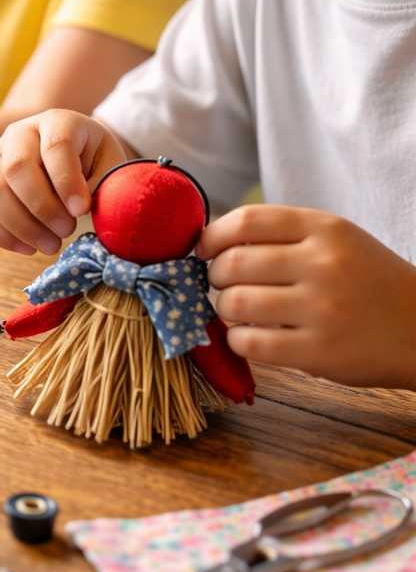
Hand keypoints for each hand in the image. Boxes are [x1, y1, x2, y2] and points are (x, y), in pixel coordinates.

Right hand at [0, 109, 127, 254]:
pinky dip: (2, 235)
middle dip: (42, 207)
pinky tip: (28, 248)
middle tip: (67, 231)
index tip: (81, 211)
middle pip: (16, 168)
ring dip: (21, 227)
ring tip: (52, 245)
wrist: (65, 153)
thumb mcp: (109, 163)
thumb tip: (83, 211)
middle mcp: (19, 133)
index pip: (55, 146)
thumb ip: (105, 183)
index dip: (67, 181)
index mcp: (57, 121)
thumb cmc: (92, 160)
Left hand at [198, 206, 415, 389]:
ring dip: (224, 309)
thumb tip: (209, 244)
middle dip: (214, 277)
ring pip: (234, 303)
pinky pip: (249, 342)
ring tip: (238, 312)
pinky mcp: (318, 351)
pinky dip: (237, 340)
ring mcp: (322, 308)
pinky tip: (249, 336)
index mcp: (325, 229)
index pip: (246, 220)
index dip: (212, 236)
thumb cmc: (368, 283)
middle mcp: (323, 263)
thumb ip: (283, 237)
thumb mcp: (338, 242)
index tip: (203, 251)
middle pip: (232, 263)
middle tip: (222, 286)